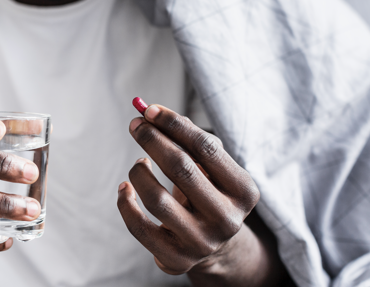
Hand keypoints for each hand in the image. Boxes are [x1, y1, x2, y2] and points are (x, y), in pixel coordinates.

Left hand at [117, 104, 261, 282]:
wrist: (213, 244)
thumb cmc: (208, 192)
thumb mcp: (211, 168)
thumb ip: (189, 140)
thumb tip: (152, 113)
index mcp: (244, 191)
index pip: (206, 148)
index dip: (174, 125)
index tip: (149, 110)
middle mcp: (227, 219)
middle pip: (181, 168)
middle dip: (153, 140)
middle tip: (135, 125)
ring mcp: (202, 243)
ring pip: (157, 199)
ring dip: (139, 172)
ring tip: (139, 163)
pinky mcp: (176, 260)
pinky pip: (139, 227)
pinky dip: (125, 202)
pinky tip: (126, 188)